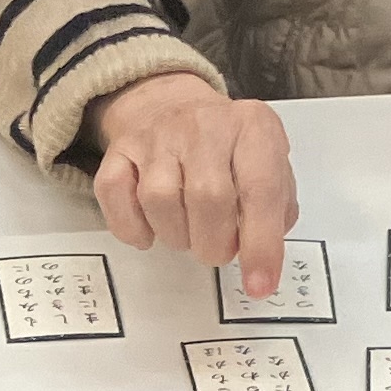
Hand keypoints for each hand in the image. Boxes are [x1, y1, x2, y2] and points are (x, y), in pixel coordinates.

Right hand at [89, 73, 297, 298]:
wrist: (170, 104)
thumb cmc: (228, 148)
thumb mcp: (270, 163)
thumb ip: (276, 209)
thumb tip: (263, 259)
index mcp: (252, 127)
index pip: (261, 189)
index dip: (261, 244)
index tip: (259, 285)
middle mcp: (203, 125)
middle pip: (207, 198)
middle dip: (214, 244)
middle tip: (217, 250)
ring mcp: (156, 136)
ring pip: (159, 200)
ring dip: (176, 236)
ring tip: (188, 233)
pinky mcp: (119, 150)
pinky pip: (114, 195)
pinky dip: (132, 227)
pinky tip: (150, 231)